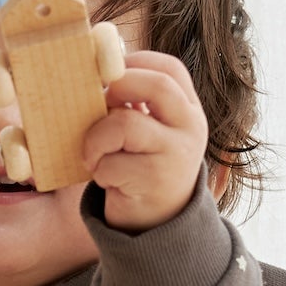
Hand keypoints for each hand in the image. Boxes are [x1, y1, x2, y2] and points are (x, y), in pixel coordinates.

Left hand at [79, 46, 212, 231]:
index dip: (136, 62)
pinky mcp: (156, 181)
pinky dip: (98, 170)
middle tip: (97, 104)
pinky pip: (112, 163)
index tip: (108, 73)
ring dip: (96, 138)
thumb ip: (134, 104)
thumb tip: (96, 73)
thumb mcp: (149, 132)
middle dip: (116, 88)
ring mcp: (177, 155)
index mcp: (188, 110)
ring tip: (94, 154)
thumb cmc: (143, 168)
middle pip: (156, 86)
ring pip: (125, 123)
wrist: (160, 223)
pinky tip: (106, 179)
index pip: (170, 69)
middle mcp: (191, 128)